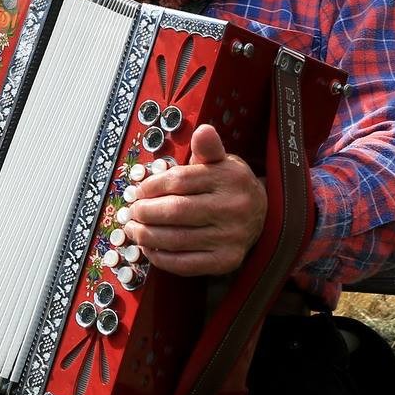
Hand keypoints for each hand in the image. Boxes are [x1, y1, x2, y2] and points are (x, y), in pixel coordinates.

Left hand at [122, 124, 267, 276]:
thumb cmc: (230, 186)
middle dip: (145, 212)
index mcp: (229, 179)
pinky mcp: (226, 261)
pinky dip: (161, 257)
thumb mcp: (222, 161)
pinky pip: (185, 264)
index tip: (139, 190)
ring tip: (134, 229)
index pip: (180, 181)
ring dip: (147, 235)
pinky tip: (150, 248)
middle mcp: (233, 208)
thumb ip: (207, 149)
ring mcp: (230, 237)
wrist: (262, 215)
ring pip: (176, 239)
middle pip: (175, 211)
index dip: (152, 186)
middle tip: (132, 211)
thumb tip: (203, 130)